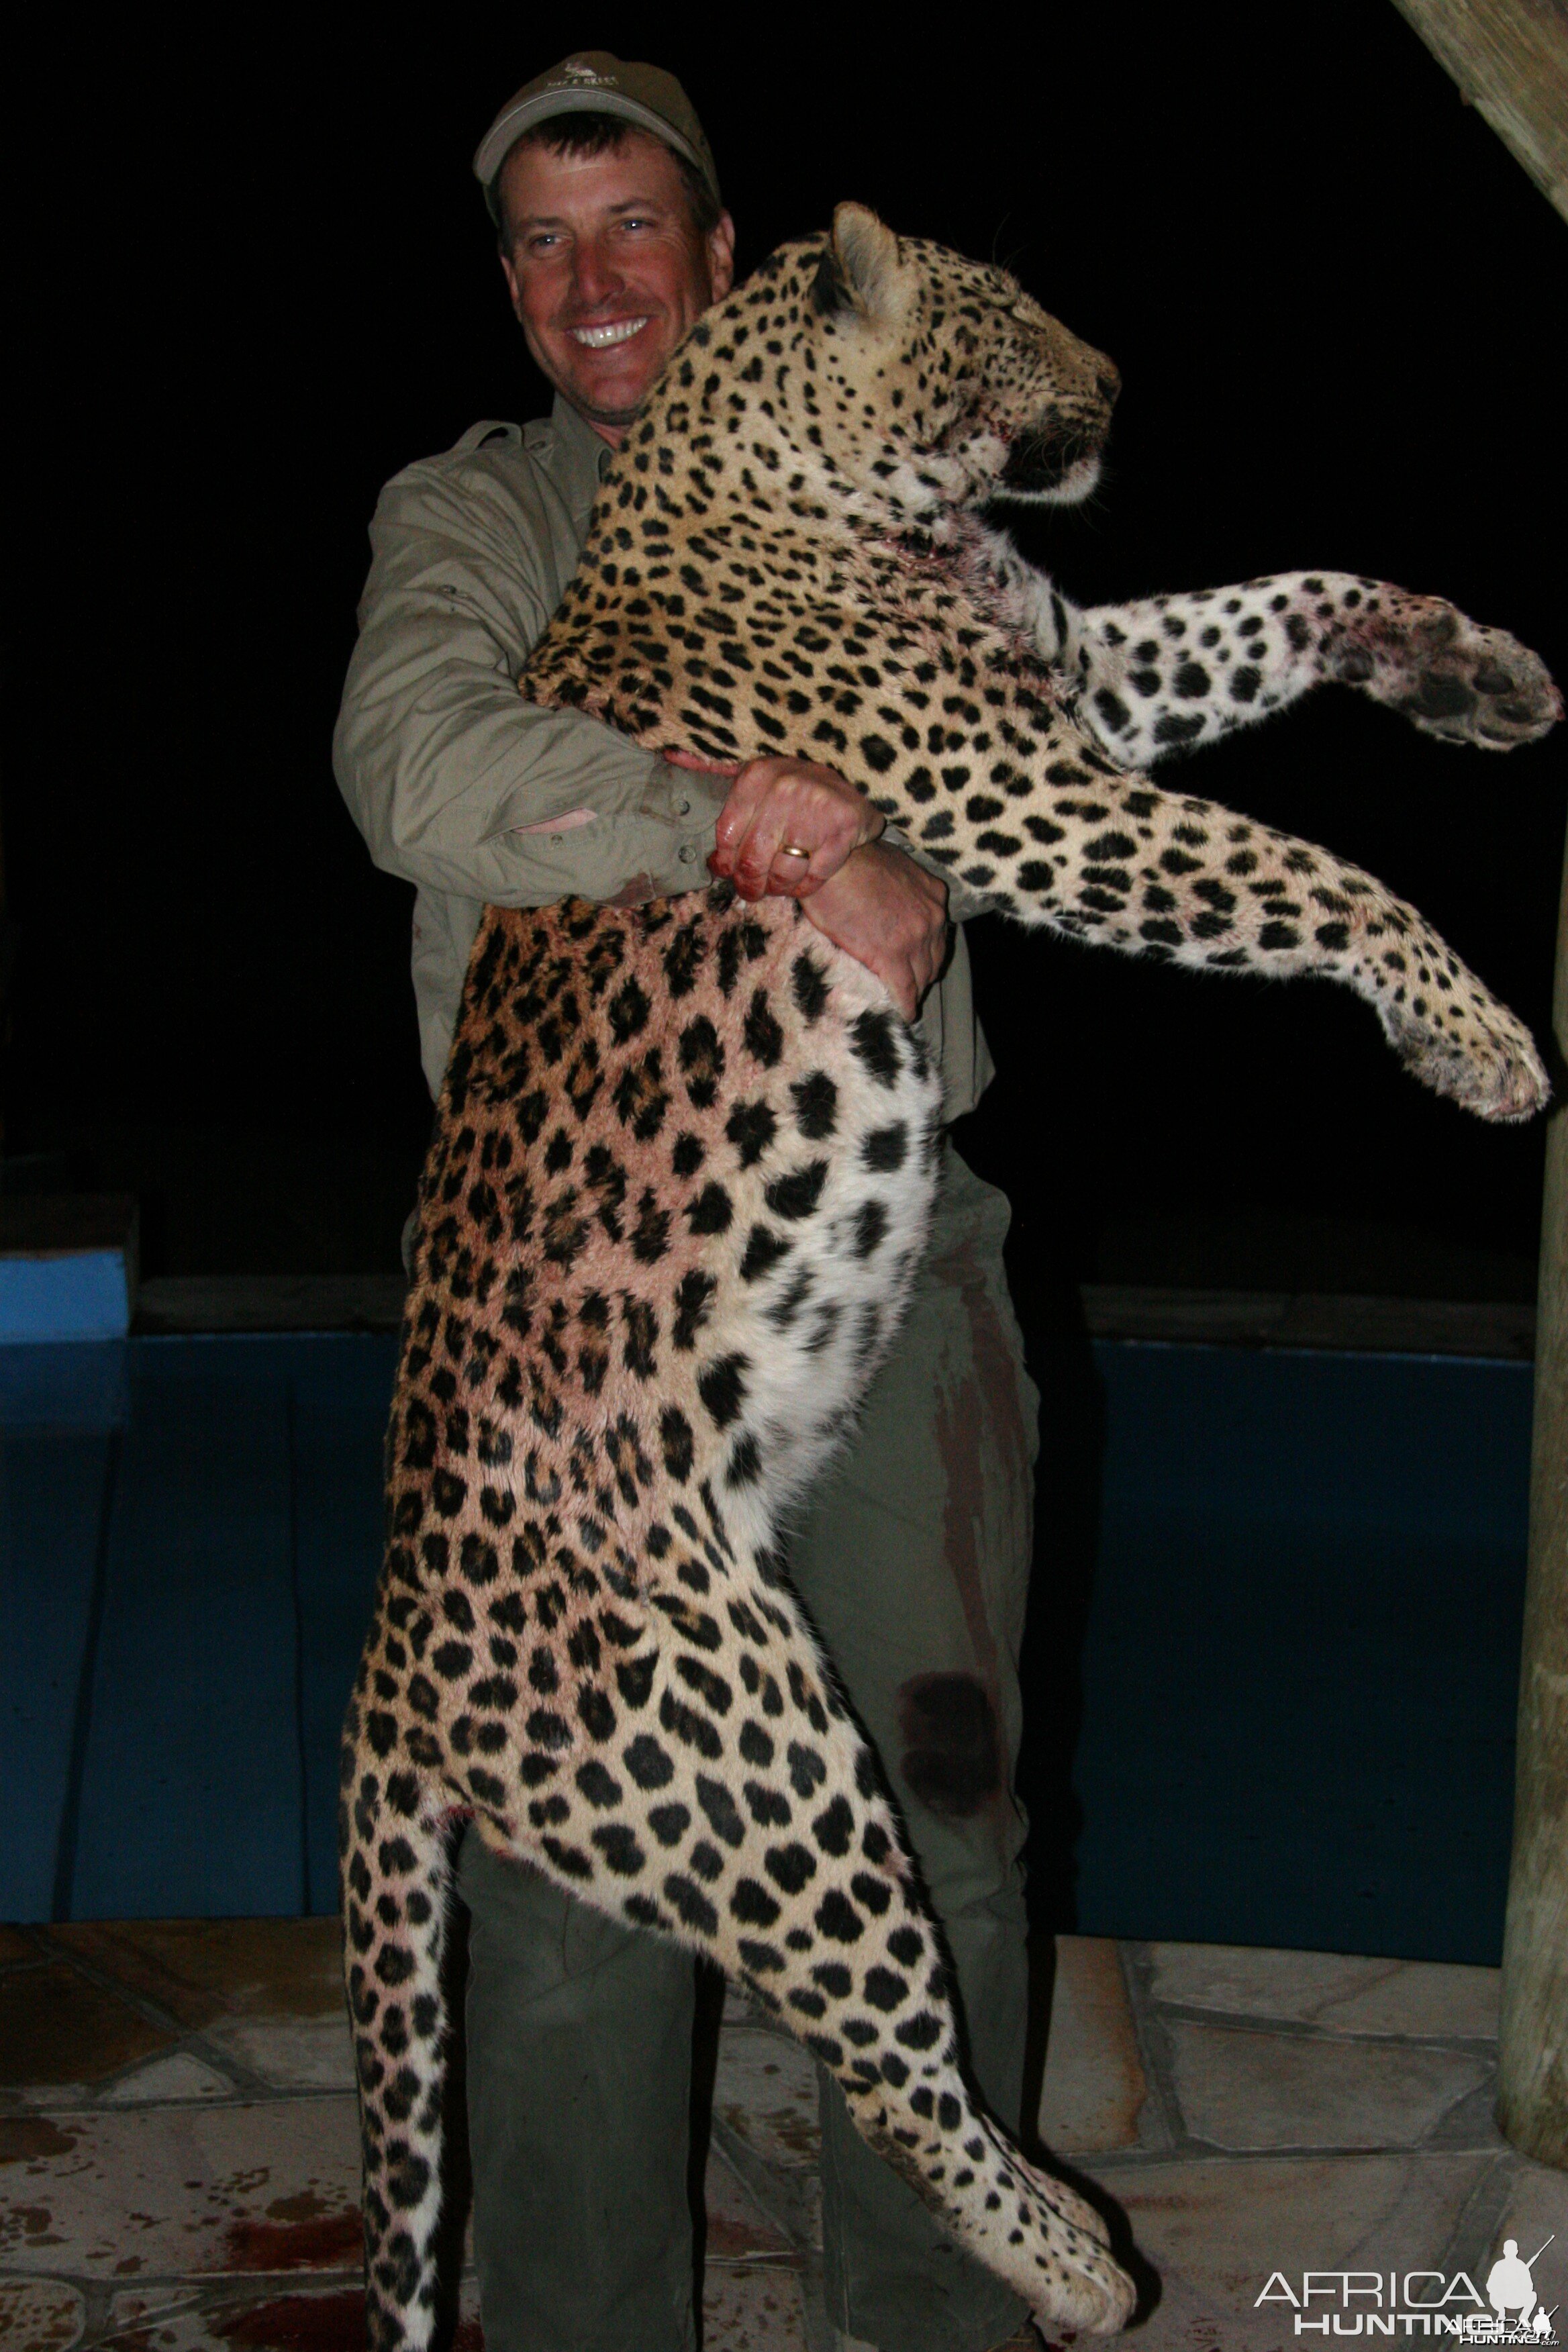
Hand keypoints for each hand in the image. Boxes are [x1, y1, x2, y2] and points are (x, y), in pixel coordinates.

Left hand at [709, 757, 883, 900]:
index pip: (726, 834)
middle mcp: (784, 787)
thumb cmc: (794, 799)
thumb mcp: (760, 790)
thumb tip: (712, 856)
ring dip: (777, 888)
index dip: (726, 863)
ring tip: (777, 887)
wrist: (848, 797)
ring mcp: (815, 808)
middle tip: (753, 892)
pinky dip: (803, 888)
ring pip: (782, 873)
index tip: (730, 874)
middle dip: (750, 885)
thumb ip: (735, 816)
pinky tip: (800, 884)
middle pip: (752, 859)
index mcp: (757, 775)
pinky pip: (812, 877)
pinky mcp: (842, 829)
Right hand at [800, 841, 948, 1020]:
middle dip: (922, 975)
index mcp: (934, 894)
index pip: (937, 934)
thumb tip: (890, 899)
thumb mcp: (892, 864)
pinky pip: (904, 990)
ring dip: (913, 993)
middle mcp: (932, 917)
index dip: (926, 952)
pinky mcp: (892, 957)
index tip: (916, 963)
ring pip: (922, 978)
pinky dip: (905, 1006)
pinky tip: (902, 1015)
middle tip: (908, 987)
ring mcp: (915, 939)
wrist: (831, 861)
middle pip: (933, 959)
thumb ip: (902, 886)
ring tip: (903, 1003)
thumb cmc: (851, 858)